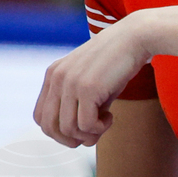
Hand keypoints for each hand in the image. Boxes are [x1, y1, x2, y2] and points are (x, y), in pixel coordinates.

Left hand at [33, 13, 151, 147]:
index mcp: (54, 74)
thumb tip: (80, 138)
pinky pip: (86, 125)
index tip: (80, 130)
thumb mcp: (91, 81)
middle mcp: (57, 78)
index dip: (58, 131)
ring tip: (105, 123)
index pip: (41, 117)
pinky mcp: (88, 88)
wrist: (136, 36)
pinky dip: (99, 129)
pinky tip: (111, 117)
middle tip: (91, 135)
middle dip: (69, 139)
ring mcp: (71, 83)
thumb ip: (78, 104)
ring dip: (88, 134)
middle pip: (49, 127)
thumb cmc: (118, 61)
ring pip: (68, 129)